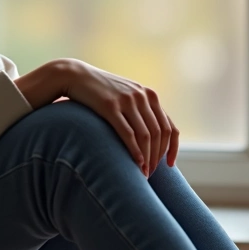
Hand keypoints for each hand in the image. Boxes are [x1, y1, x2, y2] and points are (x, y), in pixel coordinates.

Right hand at [59, 58, 178, 176]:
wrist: (76, 75)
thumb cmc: (101, 91)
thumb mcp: (126, 96)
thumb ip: (141, 111)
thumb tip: (151, 138)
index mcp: (150, 96)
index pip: (169, 127)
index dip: (172, 148)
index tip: (170, 165)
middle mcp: (142, 96)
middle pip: (159, 134)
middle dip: (157, 157)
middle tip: (150, 173)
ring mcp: (127, 100)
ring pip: (146, 136)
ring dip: (147, 158)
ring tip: (142, 174)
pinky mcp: (110, 106)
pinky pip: (128, 133)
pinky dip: (135, 151)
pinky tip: (136, 164)